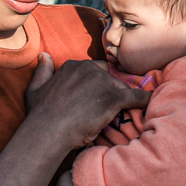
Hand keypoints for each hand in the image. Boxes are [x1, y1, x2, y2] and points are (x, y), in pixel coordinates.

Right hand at [24, 54, 147, 149]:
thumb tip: (44, 55)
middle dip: (110, 89)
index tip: (95, 97)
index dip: (96, 84)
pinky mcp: (114, 97)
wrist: (49, 130)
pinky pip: (136, 96)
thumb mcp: (35, 88)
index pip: (94, 69)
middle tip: (107, 105)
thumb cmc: (40, 114)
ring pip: (121, 87)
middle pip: (109, 76)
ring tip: (126, 111)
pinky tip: (149, 102)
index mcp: (74, 66)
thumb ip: (42, 70)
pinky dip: (143, 99)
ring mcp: (103, 82)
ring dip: (121, 98)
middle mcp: (90, 69)